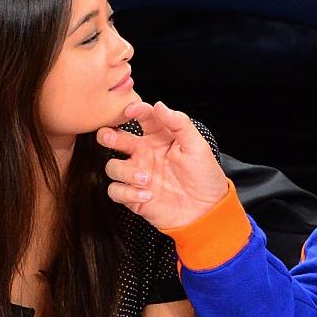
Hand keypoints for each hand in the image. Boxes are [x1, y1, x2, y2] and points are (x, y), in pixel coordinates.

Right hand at [98, 99, 228, 231]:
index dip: (134, 110)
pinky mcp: (134, 197)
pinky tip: (147, 195)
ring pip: (112, 166)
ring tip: (147, 179)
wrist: (208, 211)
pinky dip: (127, 193)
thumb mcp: (197, 146)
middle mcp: (143, 154)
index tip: (132, 111)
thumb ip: (179, 123)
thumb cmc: (204, 177)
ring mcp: (137, 175)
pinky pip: (116, 191)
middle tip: (112, 138)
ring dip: (125, 171)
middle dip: (108, 136)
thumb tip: (159, 105)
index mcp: (158, 138)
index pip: (141, 118)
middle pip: (114, 139)